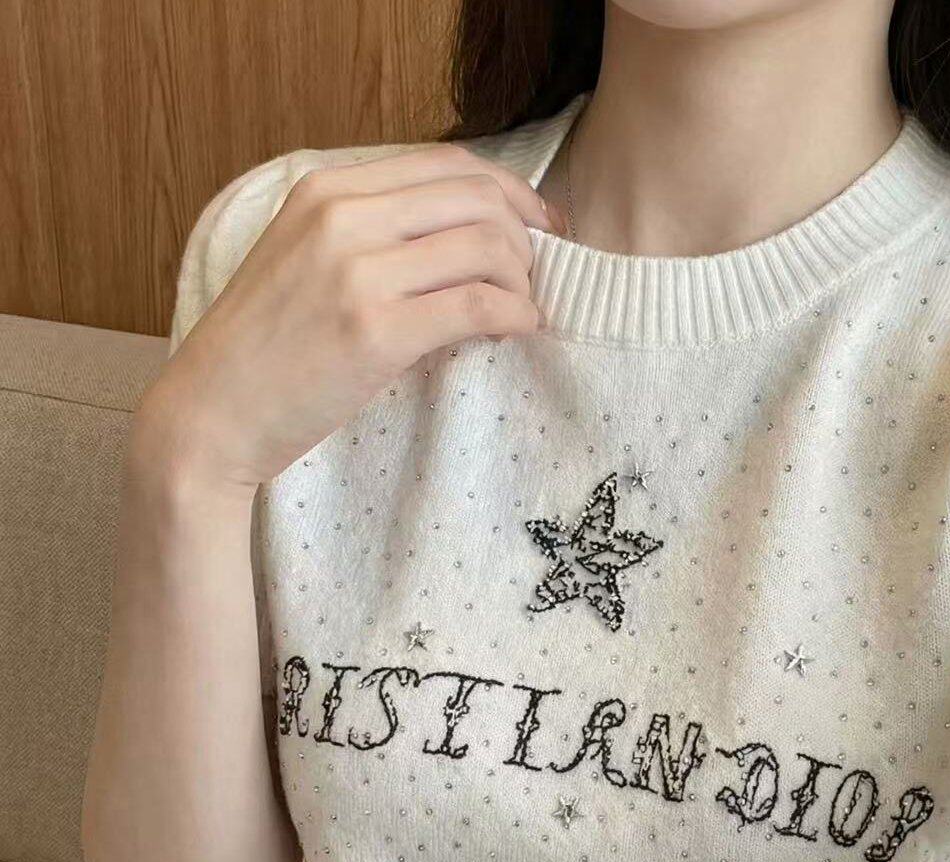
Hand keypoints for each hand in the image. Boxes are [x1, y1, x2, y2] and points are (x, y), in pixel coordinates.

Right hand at [138, 144, 566, 491]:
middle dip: (525, 236)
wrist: (211, 411)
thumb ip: (372, 233)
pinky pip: (478, 306)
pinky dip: (516, 315)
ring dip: (523, 280)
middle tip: (534, 277)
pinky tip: (518, 329)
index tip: (539, 224)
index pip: (448, 164)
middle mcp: (343, 217)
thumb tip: (464, 234)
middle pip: (478, 198)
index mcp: (326, 189)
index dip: (511, 191)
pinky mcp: (377, 332)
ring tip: (521, 309)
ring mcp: (359, 273)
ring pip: (486, 248)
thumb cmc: (264, 347)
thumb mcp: (305, 258)